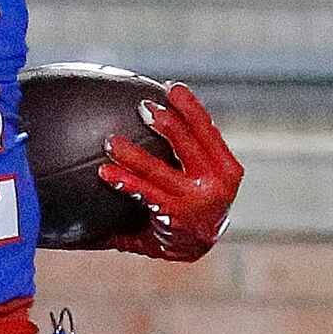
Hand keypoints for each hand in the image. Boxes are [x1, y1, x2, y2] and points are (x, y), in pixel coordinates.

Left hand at [101, 82, 240, 262]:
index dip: (191, 107)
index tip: (173, 87)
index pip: (208, 130)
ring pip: (159, 170)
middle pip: (188, 144)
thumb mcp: (204, 174)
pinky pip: (144, 194)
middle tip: (142, 106)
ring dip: (133, 154)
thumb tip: (158, 107)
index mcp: (227, 168)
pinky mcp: (173, 217)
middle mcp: (216, 184)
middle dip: (166, 123)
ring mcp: (195, 202)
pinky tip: (105, 173)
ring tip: (111, 142)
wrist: (193, 246)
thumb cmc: (193, 200)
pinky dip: (124, 182)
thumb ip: (191, 149)